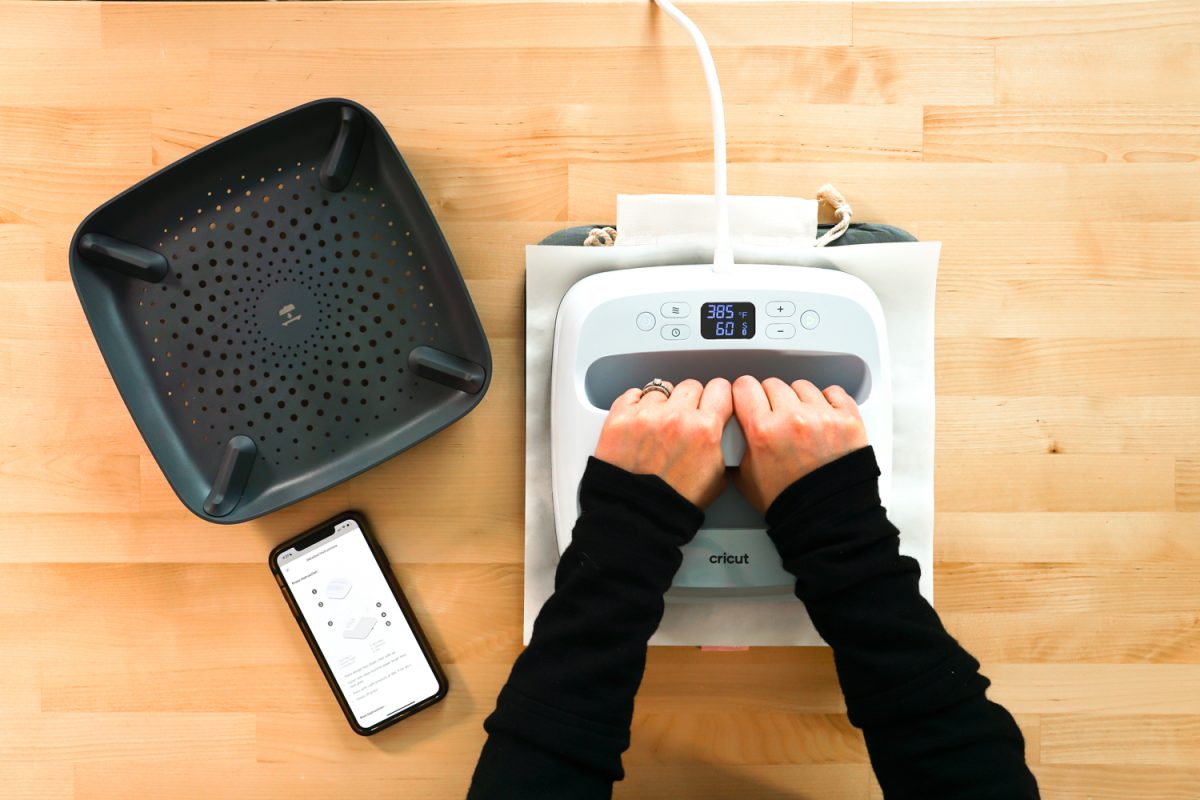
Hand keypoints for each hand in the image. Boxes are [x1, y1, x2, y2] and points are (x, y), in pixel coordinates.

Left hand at [594, 378, 733, 507]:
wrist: (637, 514)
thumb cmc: (673, 503)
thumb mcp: (717, 478)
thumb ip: (721, 446)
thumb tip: (721, 433)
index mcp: (704, 429)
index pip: (720, 388)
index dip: (718, 395)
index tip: (714, 400)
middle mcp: (676, 417)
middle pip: (691, 386)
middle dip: (691, 401)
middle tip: (685, 418)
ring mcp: (646, 415)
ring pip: (661, 389)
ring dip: (663, 403)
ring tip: (659, 425)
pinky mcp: (620, 417)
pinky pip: (633, 394)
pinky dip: (637, 404)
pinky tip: (640, 421)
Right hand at [731, 376, 867, 512]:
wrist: (826, 518)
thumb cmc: (789, 501)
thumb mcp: (745, 476)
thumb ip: (738, 445)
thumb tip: (736, 427)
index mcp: (763, 430)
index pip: (744, 386)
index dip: (744, 393)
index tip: (748, 398)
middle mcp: (792, 418)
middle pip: (772, 384)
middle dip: (770, 399)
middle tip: (775, 417)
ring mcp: (822, 417)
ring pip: (802, 386)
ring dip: (798, 399)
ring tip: (800, 421)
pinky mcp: (847, 419)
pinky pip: (833, 392)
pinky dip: (827, 401)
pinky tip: (822, 417)